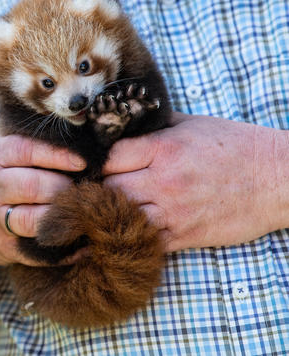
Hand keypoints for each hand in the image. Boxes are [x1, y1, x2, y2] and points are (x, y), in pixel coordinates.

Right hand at [0, 128, 85, 265]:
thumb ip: (25, 134)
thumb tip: (73, 129)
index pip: (26, 150)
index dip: (57, 155)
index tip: (82, 162)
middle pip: (33, 185)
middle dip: (63, 188)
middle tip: (81, 189)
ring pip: (32, 218)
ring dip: (60, 215)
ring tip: (76, 210)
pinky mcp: (1, 243)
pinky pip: (35, 247)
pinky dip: (61, 247)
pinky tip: (78, 241)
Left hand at [104, 112, 288, 251]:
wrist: (278, 179)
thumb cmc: (235, 146)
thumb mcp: (192, 124)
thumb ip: (153, 126)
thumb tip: (120, 124)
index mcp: (164, 149)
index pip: (109, 158)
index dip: (96, 161)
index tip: (95, 164)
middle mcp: (165, 182)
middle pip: (107, 190)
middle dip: (98, 188)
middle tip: (97, 187)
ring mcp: (173, 213)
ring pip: (119, 218)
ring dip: (110, 214)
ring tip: (107, 208)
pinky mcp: (183, 236)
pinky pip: (143, 241)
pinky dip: (131, 236)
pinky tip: (127, 228)